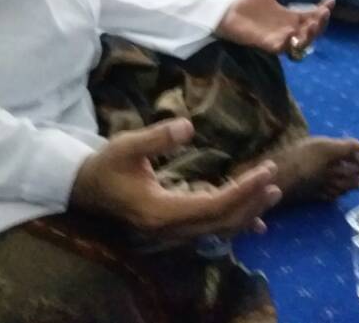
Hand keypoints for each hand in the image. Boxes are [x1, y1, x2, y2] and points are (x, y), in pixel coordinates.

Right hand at [70, 118, 281, 238]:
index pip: (212, 205)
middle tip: (274, 179)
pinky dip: (234, 221)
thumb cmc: (106, 165)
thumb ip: (157, 137)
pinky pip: (211, 228)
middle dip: (251, 202)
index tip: (265, 171)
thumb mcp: (126, 145)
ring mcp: (172, 231)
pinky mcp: (175, 225)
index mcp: (160, 211)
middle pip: (221, 222)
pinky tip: (256, 221)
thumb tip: (188, 127)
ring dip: (247, 212)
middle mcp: (170, 228)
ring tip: (272, 192)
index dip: (242, 191)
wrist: (84, 189)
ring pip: (219, 228)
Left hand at [216, 0, 333, 53]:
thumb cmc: (247, 2)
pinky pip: (283, 48)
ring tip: (312, 24)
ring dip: (310, 35)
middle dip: (321, 23)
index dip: (323, 10)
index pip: (312, 15)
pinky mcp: (269, 44)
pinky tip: (293, 34)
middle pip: (312, 31)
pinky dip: (290, 43)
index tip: (330, 0)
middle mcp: (289, 29)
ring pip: (302, 42)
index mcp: (290, 16)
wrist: (226, 12)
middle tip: (323, 12)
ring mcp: (280, 38)